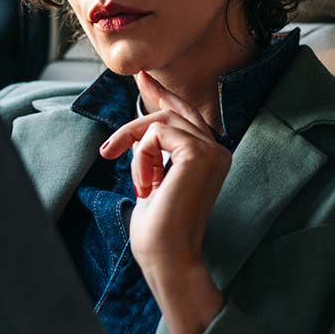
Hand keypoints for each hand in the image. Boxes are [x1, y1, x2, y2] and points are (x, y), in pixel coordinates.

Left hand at [100, 71, 227, 333]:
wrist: (166, 256)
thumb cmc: (158, 228)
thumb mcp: (153, 179)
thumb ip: (155, 152)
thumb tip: (143, 127)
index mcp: (211, 157)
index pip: (185, 115)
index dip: (163, 94)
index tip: (143, 77)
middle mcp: (218, 150)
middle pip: (172, 112)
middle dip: (141, 114)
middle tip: (116, 129)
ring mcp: (213, 150)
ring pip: (159, 121)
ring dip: (137, 150)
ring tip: (141, 184)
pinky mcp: (198, 153)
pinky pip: (156, 133)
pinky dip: (142, 157)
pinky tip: (147, 185)